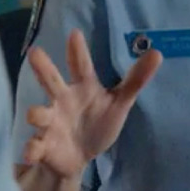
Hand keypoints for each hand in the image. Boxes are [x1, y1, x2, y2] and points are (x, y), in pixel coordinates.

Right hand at [22, 30, 162, 179]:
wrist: (78, 157)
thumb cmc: (97, 122)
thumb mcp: (120, 102)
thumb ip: (135, 80)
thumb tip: (158, 53)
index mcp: (83, 88)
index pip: (82, 67)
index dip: (78, 51)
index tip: (75, 33)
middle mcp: (62, 100)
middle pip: (51, 81)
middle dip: (43, 68)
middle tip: (34, 52)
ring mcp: (51, 122)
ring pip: (39, 114)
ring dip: (37, 113)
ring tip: (35, 114)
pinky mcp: (43, 145)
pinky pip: (35, 146)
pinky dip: (32, 150)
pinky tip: (31, 153)